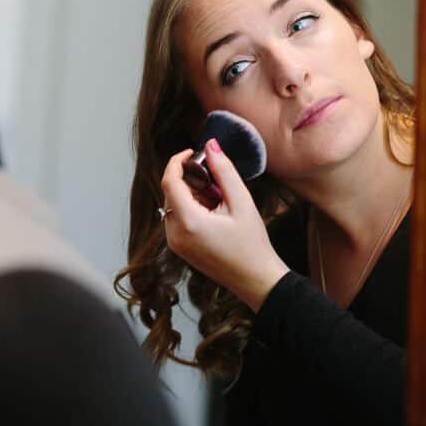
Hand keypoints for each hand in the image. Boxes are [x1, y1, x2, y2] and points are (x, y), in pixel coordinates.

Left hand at [159, 139, 287, 311]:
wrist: (256, 280)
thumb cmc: (252, 245)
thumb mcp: (242, 202)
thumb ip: (224, 171)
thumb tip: (210, 146)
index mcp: (188, 222)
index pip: (170, 181)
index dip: (178, 161)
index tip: (193, 152)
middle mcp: (174, 234)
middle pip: (171, 192)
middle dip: (191, 180)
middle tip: (218, 182)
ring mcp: (174, 243)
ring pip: (174, 204)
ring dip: (193, 195)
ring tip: (221, 203)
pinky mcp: (179, 247)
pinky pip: (177, 218)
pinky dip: (192, 209)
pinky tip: (215, 215)